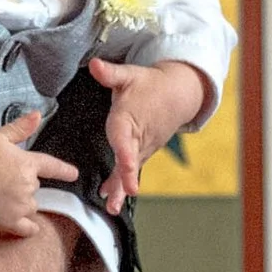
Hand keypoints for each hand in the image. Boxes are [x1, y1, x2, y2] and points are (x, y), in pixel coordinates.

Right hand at [0, 111, 78, 236]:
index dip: (64, 171)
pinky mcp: (9, 222)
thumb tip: (38, 115)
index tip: (73, 174)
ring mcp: (20, 206)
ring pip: (30, 206)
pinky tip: (21, 224)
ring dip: (21, 204)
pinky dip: (27, 228)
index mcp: (27, 164)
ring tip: (1, 199)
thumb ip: (20, 128)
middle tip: (1, 182)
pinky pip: (27, 229)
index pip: (52, 167)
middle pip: (34, 188)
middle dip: (23, 185)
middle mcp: (28, 186)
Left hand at [90, 54, 205, 211]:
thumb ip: (110, 73)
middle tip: (126, 193)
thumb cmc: (148, 84)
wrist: (177, 94)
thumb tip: (95, 64)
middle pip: (130, 159)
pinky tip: (111, 201)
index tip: (126, 166)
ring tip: (113, 207)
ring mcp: (142, 147)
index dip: (126, 152)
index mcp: (129, 117)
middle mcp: (137, 136)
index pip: (127, 137)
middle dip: (126, 177)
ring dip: (122, 189)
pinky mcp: (142, 152)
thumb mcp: (129, 75)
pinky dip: (122, 185)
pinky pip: (131, 170)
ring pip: (130, 169)